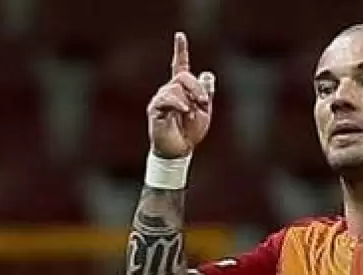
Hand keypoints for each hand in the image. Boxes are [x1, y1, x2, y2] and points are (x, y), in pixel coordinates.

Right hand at [147, 32, 214, 158]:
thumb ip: (206, 93)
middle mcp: (169, 91)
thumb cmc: (190, 133)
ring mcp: (161, 99)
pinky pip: (167, 98)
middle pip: (183, 76)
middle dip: (196, 88)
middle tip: (204, 103)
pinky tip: (185, 111)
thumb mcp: (204, 111)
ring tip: (192, 113)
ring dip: (189, 98)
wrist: (180, 150)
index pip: (180, 65)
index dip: (180, 50)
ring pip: (176, 86)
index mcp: (182, 89)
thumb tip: (207, 73)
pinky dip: (179, 103)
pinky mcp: (155, 109)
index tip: (180, 35)